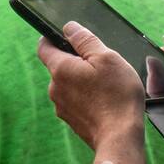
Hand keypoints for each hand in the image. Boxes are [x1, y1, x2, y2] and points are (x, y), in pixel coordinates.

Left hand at [37, 22, 145, 151]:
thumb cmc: (116, 95)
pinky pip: (76, 101)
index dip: (53, 38)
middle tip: (100, 64)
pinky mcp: (72, 120)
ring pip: (68, 85)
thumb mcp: (107, 58)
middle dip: (76, 61)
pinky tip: (105, 100)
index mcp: (60, 69)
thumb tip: (69, 27)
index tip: (66, 36)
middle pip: (59, 66)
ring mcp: (62, 106)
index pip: (44, 47)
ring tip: (107, 85)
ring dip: (82, 81)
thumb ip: (85, 40)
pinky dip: (87, 97)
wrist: (119, 136)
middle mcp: (55, 88)